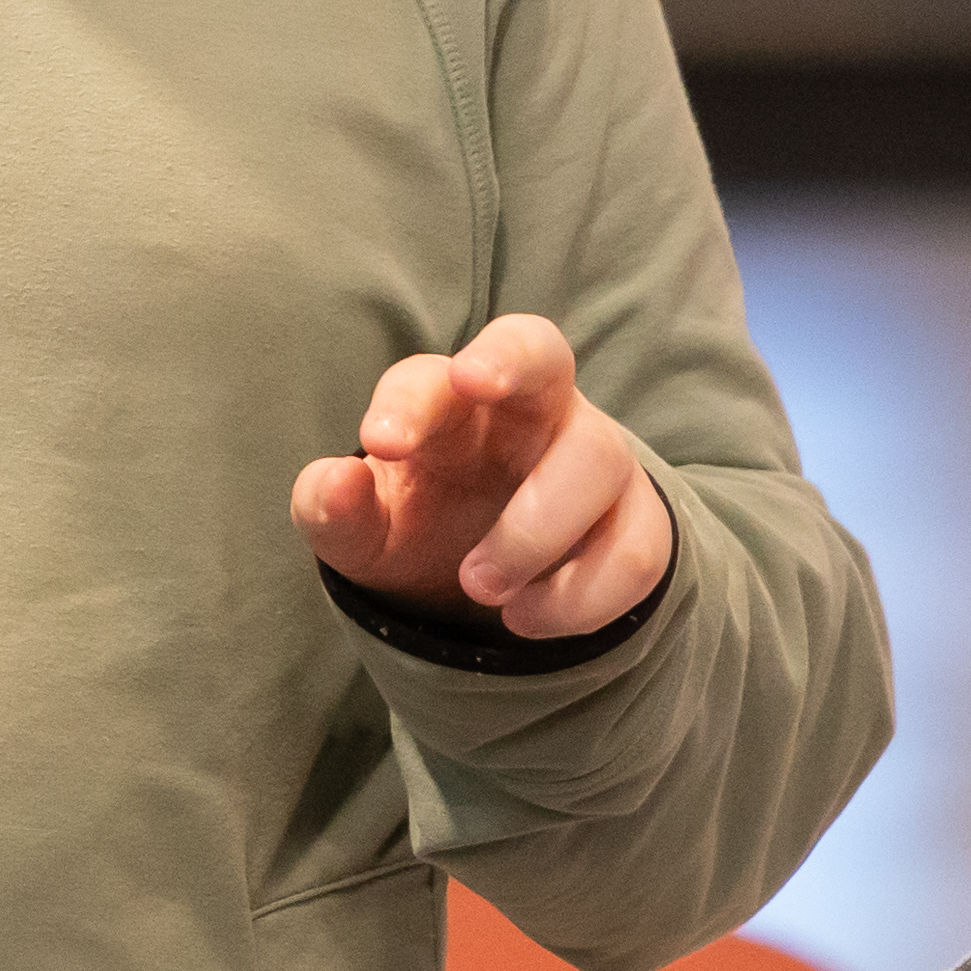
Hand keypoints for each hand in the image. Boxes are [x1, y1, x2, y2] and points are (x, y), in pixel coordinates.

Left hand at [293, 311, 668, 637]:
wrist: (484, 596)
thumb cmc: (419, 532)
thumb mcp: (363, 536)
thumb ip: (333, 510)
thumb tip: (333, 481)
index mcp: (450, 406)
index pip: (432, 377)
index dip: (411, 400)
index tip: (379, 442)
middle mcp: (530, 412)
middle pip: (541, 350)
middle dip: (510, 359)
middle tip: (473, 382)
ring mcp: (594, 459)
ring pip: (597, 459)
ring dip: (534, 531)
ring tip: (482, 591)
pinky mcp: (638, 520)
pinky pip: (637, 546)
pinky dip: (580, 595)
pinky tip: (526, 619)